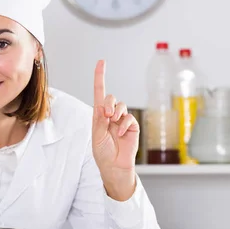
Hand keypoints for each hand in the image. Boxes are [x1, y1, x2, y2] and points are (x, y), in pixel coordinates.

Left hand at [92, 60, 139, 199]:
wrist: (114, 167)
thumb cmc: (102, 153)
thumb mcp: (97, 136)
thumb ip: (99, 121)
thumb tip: (102, 107)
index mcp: (98, 115)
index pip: (99, 93)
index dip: (100, 77)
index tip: (101, 62)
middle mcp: (110, 115)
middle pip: (110, 97)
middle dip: (108, 103)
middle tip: (107, 115)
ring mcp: (122, 120)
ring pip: (120, 105)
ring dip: (116, 111)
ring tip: (113, 122)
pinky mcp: (132, 127)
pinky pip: (129, 118)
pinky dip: (124, 124)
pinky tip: (120, 133)